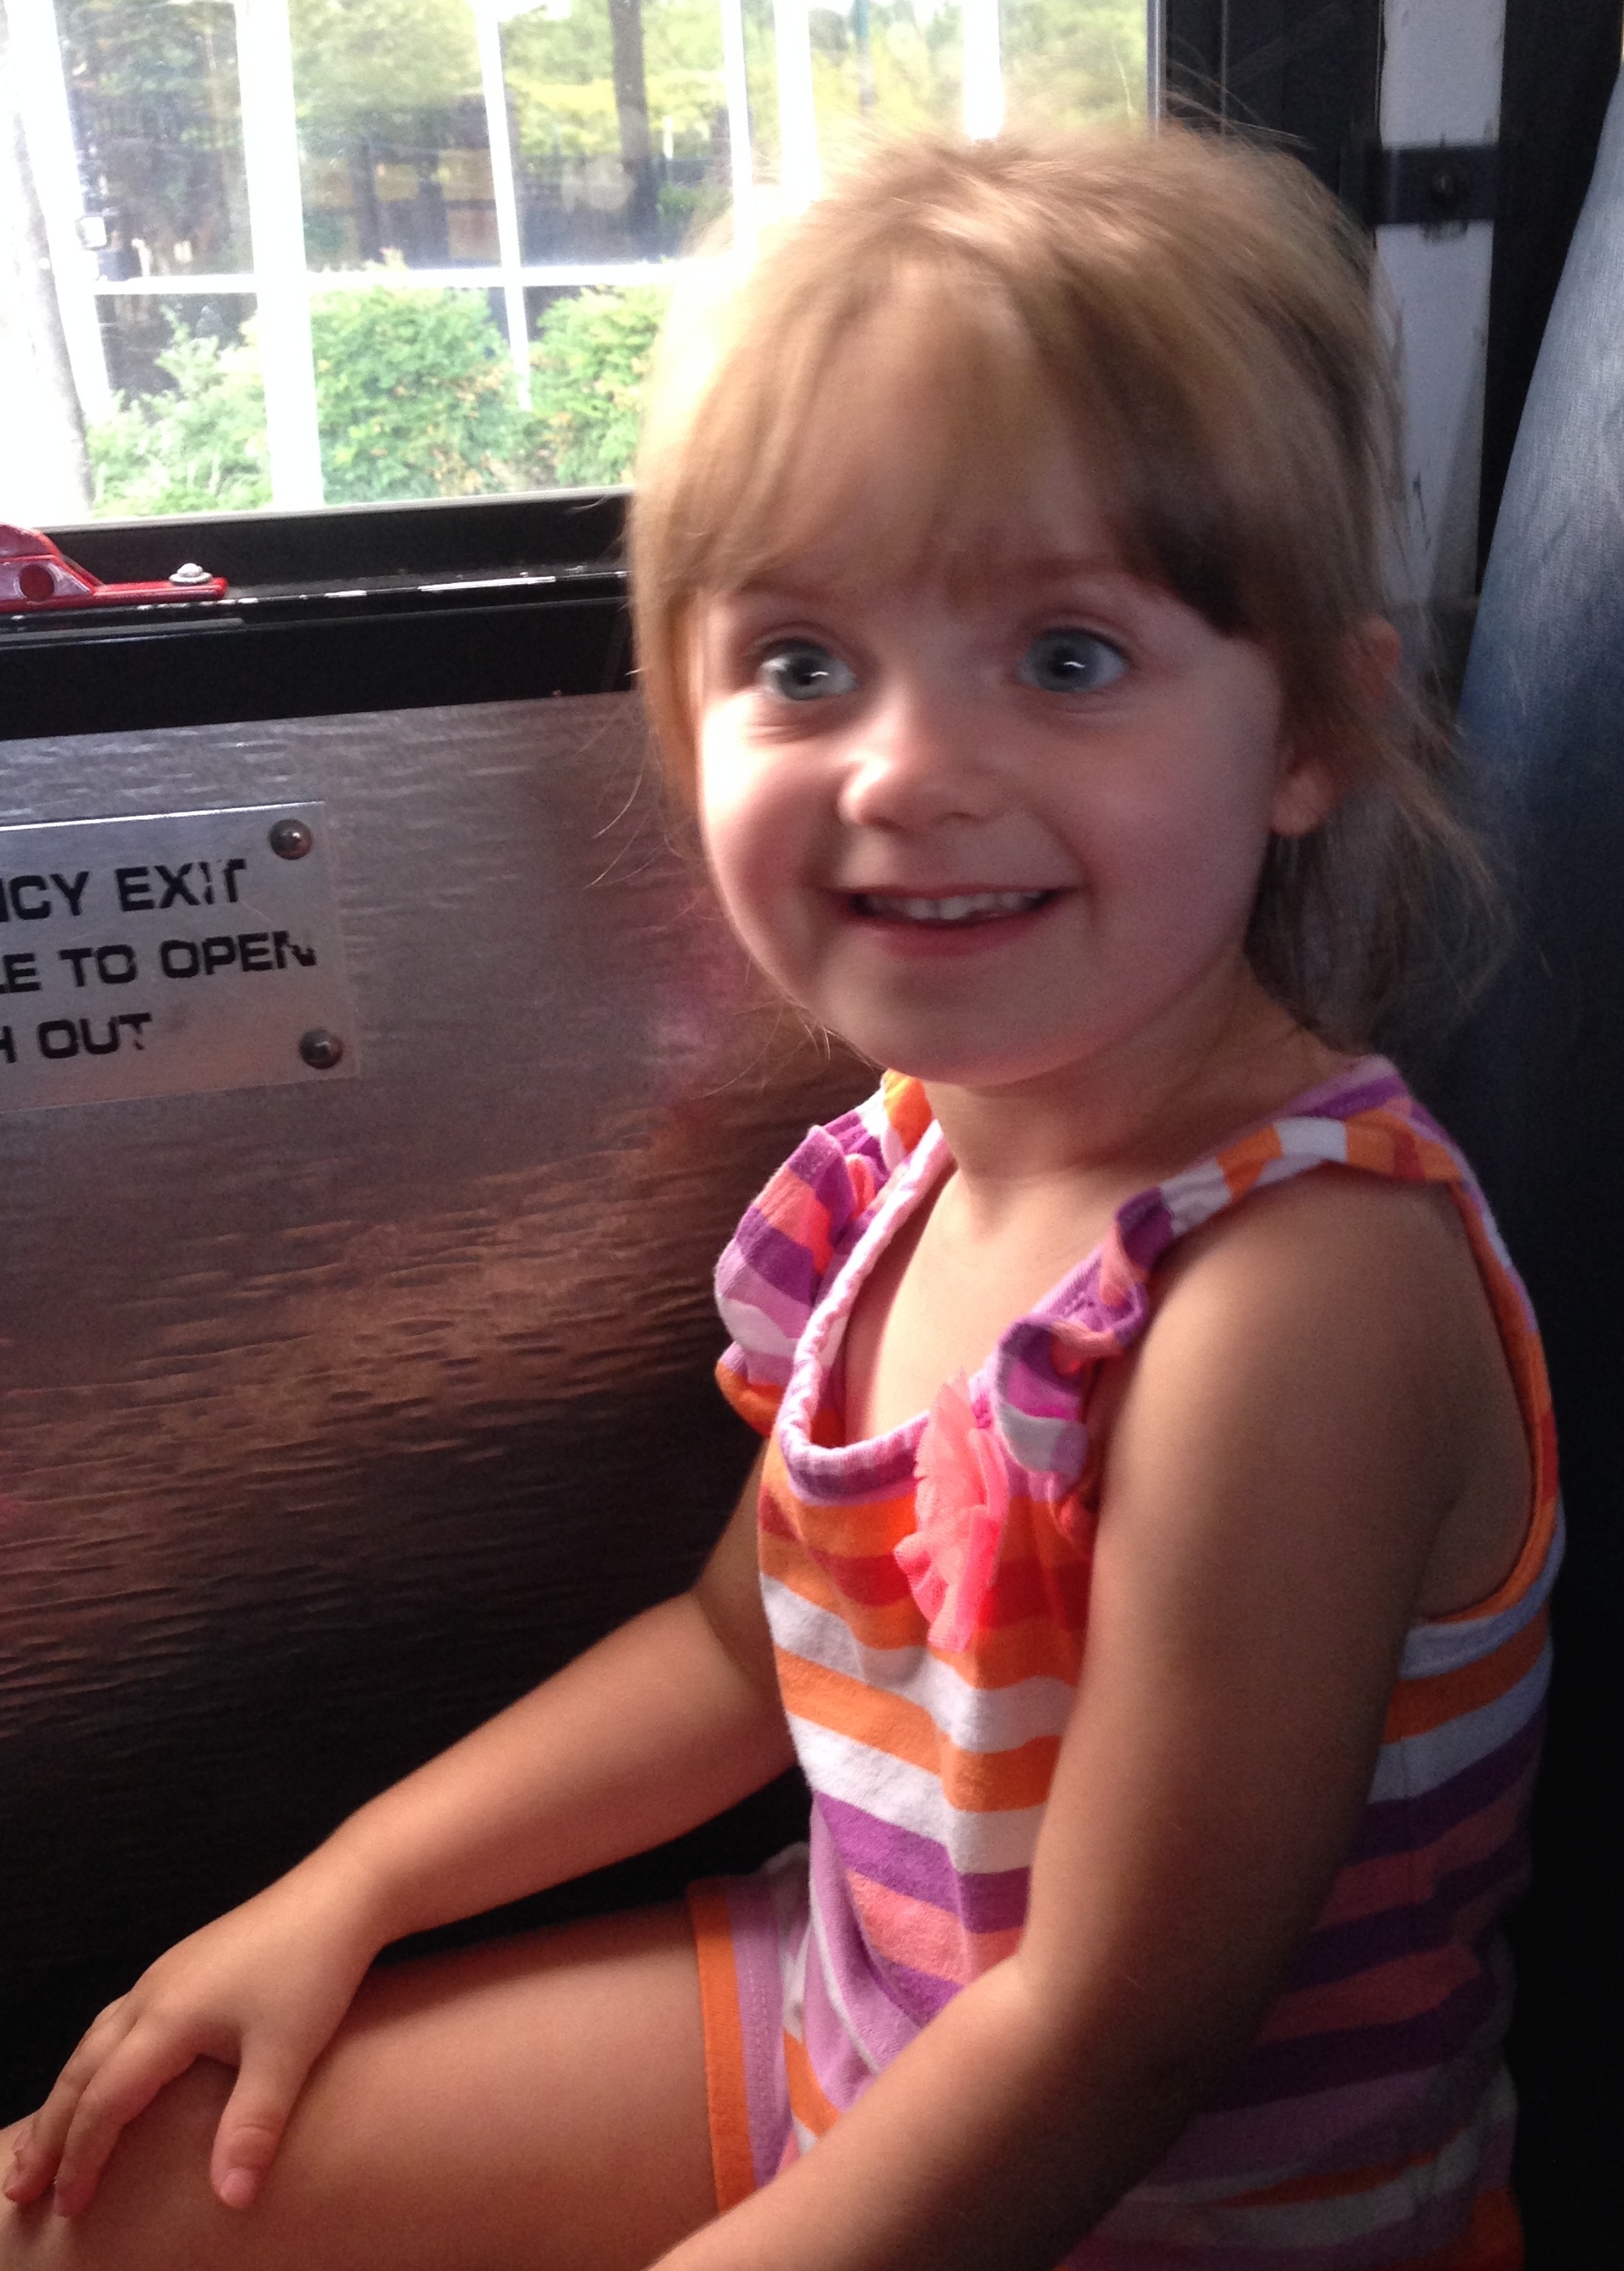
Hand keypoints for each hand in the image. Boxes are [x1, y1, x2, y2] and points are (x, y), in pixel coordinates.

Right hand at [2, 1854, 382, 2216]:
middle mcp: (153, 1992)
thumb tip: (230, 2201)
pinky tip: (104, 2073)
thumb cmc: (316, 1967)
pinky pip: (116, 2020)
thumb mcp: (289, 2052)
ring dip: (67, 2093)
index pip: (105, 2101)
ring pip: (94, 2041)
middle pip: (81, 2070)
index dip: (82, 2157)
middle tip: (20, 2186)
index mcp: (168, 2017)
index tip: (66, 2206)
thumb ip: (253, 2127)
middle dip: (50, 2132)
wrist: (342, 1892)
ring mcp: (167, 1973)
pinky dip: (94, 2060)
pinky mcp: (186, 1964)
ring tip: (46, 2140)